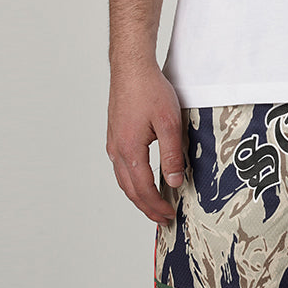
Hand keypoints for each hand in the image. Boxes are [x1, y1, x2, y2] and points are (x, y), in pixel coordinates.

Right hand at [106, 62, 185, 223]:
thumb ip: (171, 155)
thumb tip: (174, 182)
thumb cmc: (150, 90)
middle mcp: (116, 150)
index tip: (169, 215)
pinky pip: (122, 167)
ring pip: (124, 179)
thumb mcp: (169, 123)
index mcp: (130, 150)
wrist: (131, 68)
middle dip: (146, 207)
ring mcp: (113, 143)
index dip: (156, 205)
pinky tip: (142, 181)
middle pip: (130, 189)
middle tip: (162, 219)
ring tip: (153, 205)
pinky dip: (133, 181)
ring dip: (138, 195)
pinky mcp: (115, 136)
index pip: (143, 188)